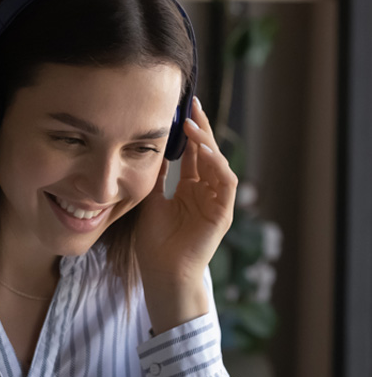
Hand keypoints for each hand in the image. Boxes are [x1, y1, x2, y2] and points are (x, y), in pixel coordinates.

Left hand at [135, 97, 237, 332]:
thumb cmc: (153, 243)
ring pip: (219, 164)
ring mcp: (216, 202)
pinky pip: (226, 183)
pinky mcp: (223, 213)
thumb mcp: (150, 200)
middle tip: (192, 105)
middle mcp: (206, 193)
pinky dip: (217, 165)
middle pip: (208, 153)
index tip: (180, 109)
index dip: (189, 133)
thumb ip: (156, 176)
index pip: (194, 154)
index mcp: (190, 190)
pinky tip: (204, 151)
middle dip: (201, 128)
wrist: (161, 272)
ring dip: (207, 143)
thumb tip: (153, 148)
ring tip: (193, 124)